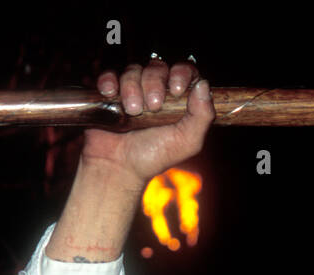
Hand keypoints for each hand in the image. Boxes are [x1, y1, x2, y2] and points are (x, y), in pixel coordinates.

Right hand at [83, 56, 213, 186]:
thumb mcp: (186, 142)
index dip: (181, 73)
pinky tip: (110, 94)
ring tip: (132, 111)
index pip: (185, 71)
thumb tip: (204, 85)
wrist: (119, 167)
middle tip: (151, 107)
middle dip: (154, 83)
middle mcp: (156, 91)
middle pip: (157, 66)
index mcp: (177, 100)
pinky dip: (109, 80)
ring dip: (132, 88)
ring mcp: (132, 90)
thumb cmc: (154, 157)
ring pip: (133, 69)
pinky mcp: (110, 92)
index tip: (176, 89)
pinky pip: (109, 73)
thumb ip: (202, 116)